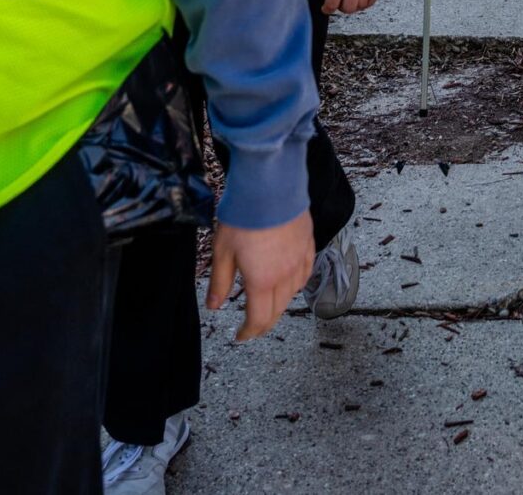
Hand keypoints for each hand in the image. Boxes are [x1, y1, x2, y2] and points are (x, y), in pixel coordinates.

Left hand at [207, 212, 315, 341]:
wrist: (270, 185)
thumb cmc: (244, 216)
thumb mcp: (222, 251)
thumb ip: (220, 282)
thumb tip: (214, 306)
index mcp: (262, 281)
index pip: (259, 319)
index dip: (249, 332)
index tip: (240, 336)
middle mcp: (285, 276)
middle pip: (277, 311)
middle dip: (263, 322)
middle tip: (251, 325)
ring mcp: (299, 260)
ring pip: (292, 294)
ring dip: (278, 304)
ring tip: (266, 303)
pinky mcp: (308, 245)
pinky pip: (305, 274)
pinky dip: (295, 285)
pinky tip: (288, 281)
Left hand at [317, 0, 380, 15]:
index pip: (333, 4)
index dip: (327, 9)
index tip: (326, 9)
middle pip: (349, 8)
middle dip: (341, 8)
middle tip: (338, 2)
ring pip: (362, 4)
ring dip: (354, 6)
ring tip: (349, 0)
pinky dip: (368, 2)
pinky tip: (362, 0)